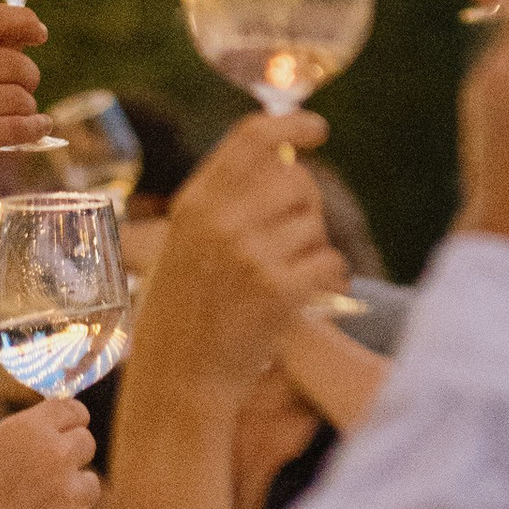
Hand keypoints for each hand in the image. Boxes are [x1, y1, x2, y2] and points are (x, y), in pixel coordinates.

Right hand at [0, 3, 46, 198]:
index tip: (39, 32)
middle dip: (27, 76)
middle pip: (16, 62)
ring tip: (12, 112)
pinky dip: (36, 127)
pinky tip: (38, 126)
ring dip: (26, 107)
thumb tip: (25, 31)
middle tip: (21, 87)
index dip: (23, 21)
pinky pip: (22, 127)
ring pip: (21, 98)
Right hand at [133, 110, 347, 394]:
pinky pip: (329, 262)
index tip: (316, 129)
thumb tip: (282, 157)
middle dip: (307, 204)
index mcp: (195, 204)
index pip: (251, 138)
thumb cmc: (183, 315)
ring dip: (313, 246)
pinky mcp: (278, 291)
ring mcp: (250, 256)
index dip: (291, 125)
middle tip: (297, 235)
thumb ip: (221, 203)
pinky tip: (311, 293)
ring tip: (289, 274)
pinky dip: (329, 277)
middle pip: (295, 179)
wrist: (179, 383)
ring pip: (314, 223)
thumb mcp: (183, 246)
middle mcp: (221, 222)